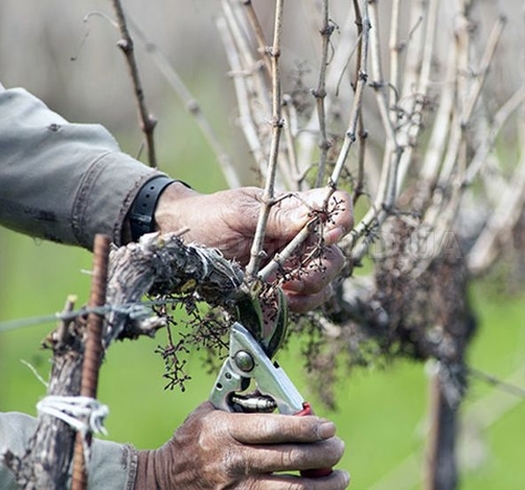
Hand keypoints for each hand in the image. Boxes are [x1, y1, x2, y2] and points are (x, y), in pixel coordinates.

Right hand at [135, 402, 348, 489]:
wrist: (162, 481)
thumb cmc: (192, 440)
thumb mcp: (210, 411)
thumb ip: (243, 401)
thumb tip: (282, 393)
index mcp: (226, 431)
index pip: (274, 428)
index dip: (307, 427)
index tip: (328, 426)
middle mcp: (232, 461)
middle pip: (288, 458)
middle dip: (322, 453)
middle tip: (338, 447)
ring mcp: (235, 489)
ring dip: (323, 484)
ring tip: (341, 476)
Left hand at [154, 184, 352, 311]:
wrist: (182, 246)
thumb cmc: (209, 218)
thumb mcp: (238, 212)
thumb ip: (275, 217)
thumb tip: (311, 216)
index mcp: (293, 210)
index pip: (333, 206)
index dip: (342, 218)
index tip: (331, 234)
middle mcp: (298, 238)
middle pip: (334, 253)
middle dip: (323, 269)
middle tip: (297, 278)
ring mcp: (291, 265)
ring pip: (324, 281)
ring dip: (310, 290)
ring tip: (283, 292)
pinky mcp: (280, 288)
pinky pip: (303, 301)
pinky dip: (295, 305)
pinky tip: (277, 301)